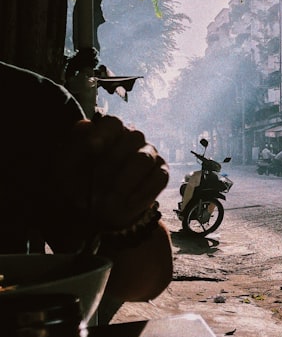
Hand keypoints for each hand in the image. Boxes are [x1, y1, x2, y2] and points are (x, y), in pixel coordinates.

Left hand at [65, 115, 169, 231]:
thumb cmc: (78, 185)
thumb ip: (73, 147)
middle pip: (133, 138)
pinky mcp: (160, 173)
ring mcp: (150, 155)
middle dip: (112, 162)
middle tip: (96, 183)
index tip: (92, 148)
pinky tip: (127, 203)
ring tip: (109, 198)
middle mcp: (133, 139)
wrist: (95, 213)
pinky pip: (158, 178)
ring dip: (125, 180)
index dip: (103, 134)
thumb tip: (84, 125)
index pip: (113, 123)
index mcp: (109, 133)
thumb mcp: (66, 169)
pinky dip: (142, 192)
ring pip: (144, 159)